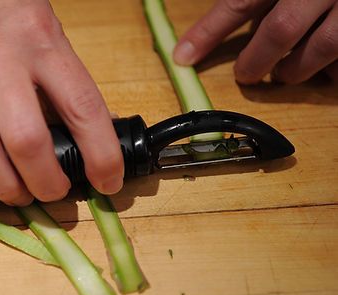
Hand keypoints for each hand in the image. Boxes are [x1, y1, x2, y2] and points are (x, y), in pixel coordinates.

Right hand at [0, 0, 123, 204]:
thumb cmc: (6, 2)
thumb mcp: (48, 31)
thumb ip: (63, 78)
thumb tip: (89, 128)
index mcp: (43, 44)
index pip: (82, 109)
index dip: (101, 155)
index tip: (109, 181)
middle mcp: (1, 61)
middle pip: (26, 139)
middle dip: (47, 181)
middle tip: (56, 192)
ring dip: (2, 184)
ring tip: (19, 196)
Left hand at [173, 0, 337, 83]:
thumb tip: (236, 13)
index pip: (241, 2)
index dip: (208, 32)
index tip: (183, 57)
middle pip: (281, 30)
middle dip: (256, 60)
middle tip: (244, 75)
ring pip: (323, 47)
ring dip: (296, 68)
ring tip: (284, 72)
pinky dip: (333, 69)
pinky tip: (325, 67)